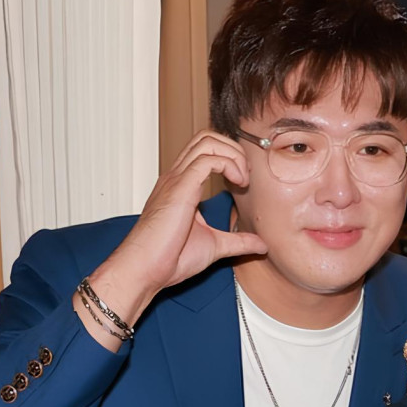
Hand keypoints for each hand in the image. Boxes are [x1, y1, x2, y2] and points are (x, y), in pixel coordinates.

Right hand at [88, 130, 266, 326]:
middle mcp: (177, 177)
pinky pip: (207, 159)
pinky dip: (229, 164)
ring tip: (243, 179)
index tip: (244, 182)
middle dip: (234, 149)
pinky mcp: (180, 188)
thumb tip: (261, 244)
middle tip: (246, 177)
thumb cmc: (169, 258)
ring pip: (207, 141)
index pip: (205, 150)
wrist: (145, 270)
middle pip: (206, 137)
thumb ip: (238, 241)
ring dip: (233, 154)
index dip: (230, 157)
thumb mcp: (215, 246)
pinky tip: (237, 183)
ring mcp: (177, 180)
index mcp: (182, 186)